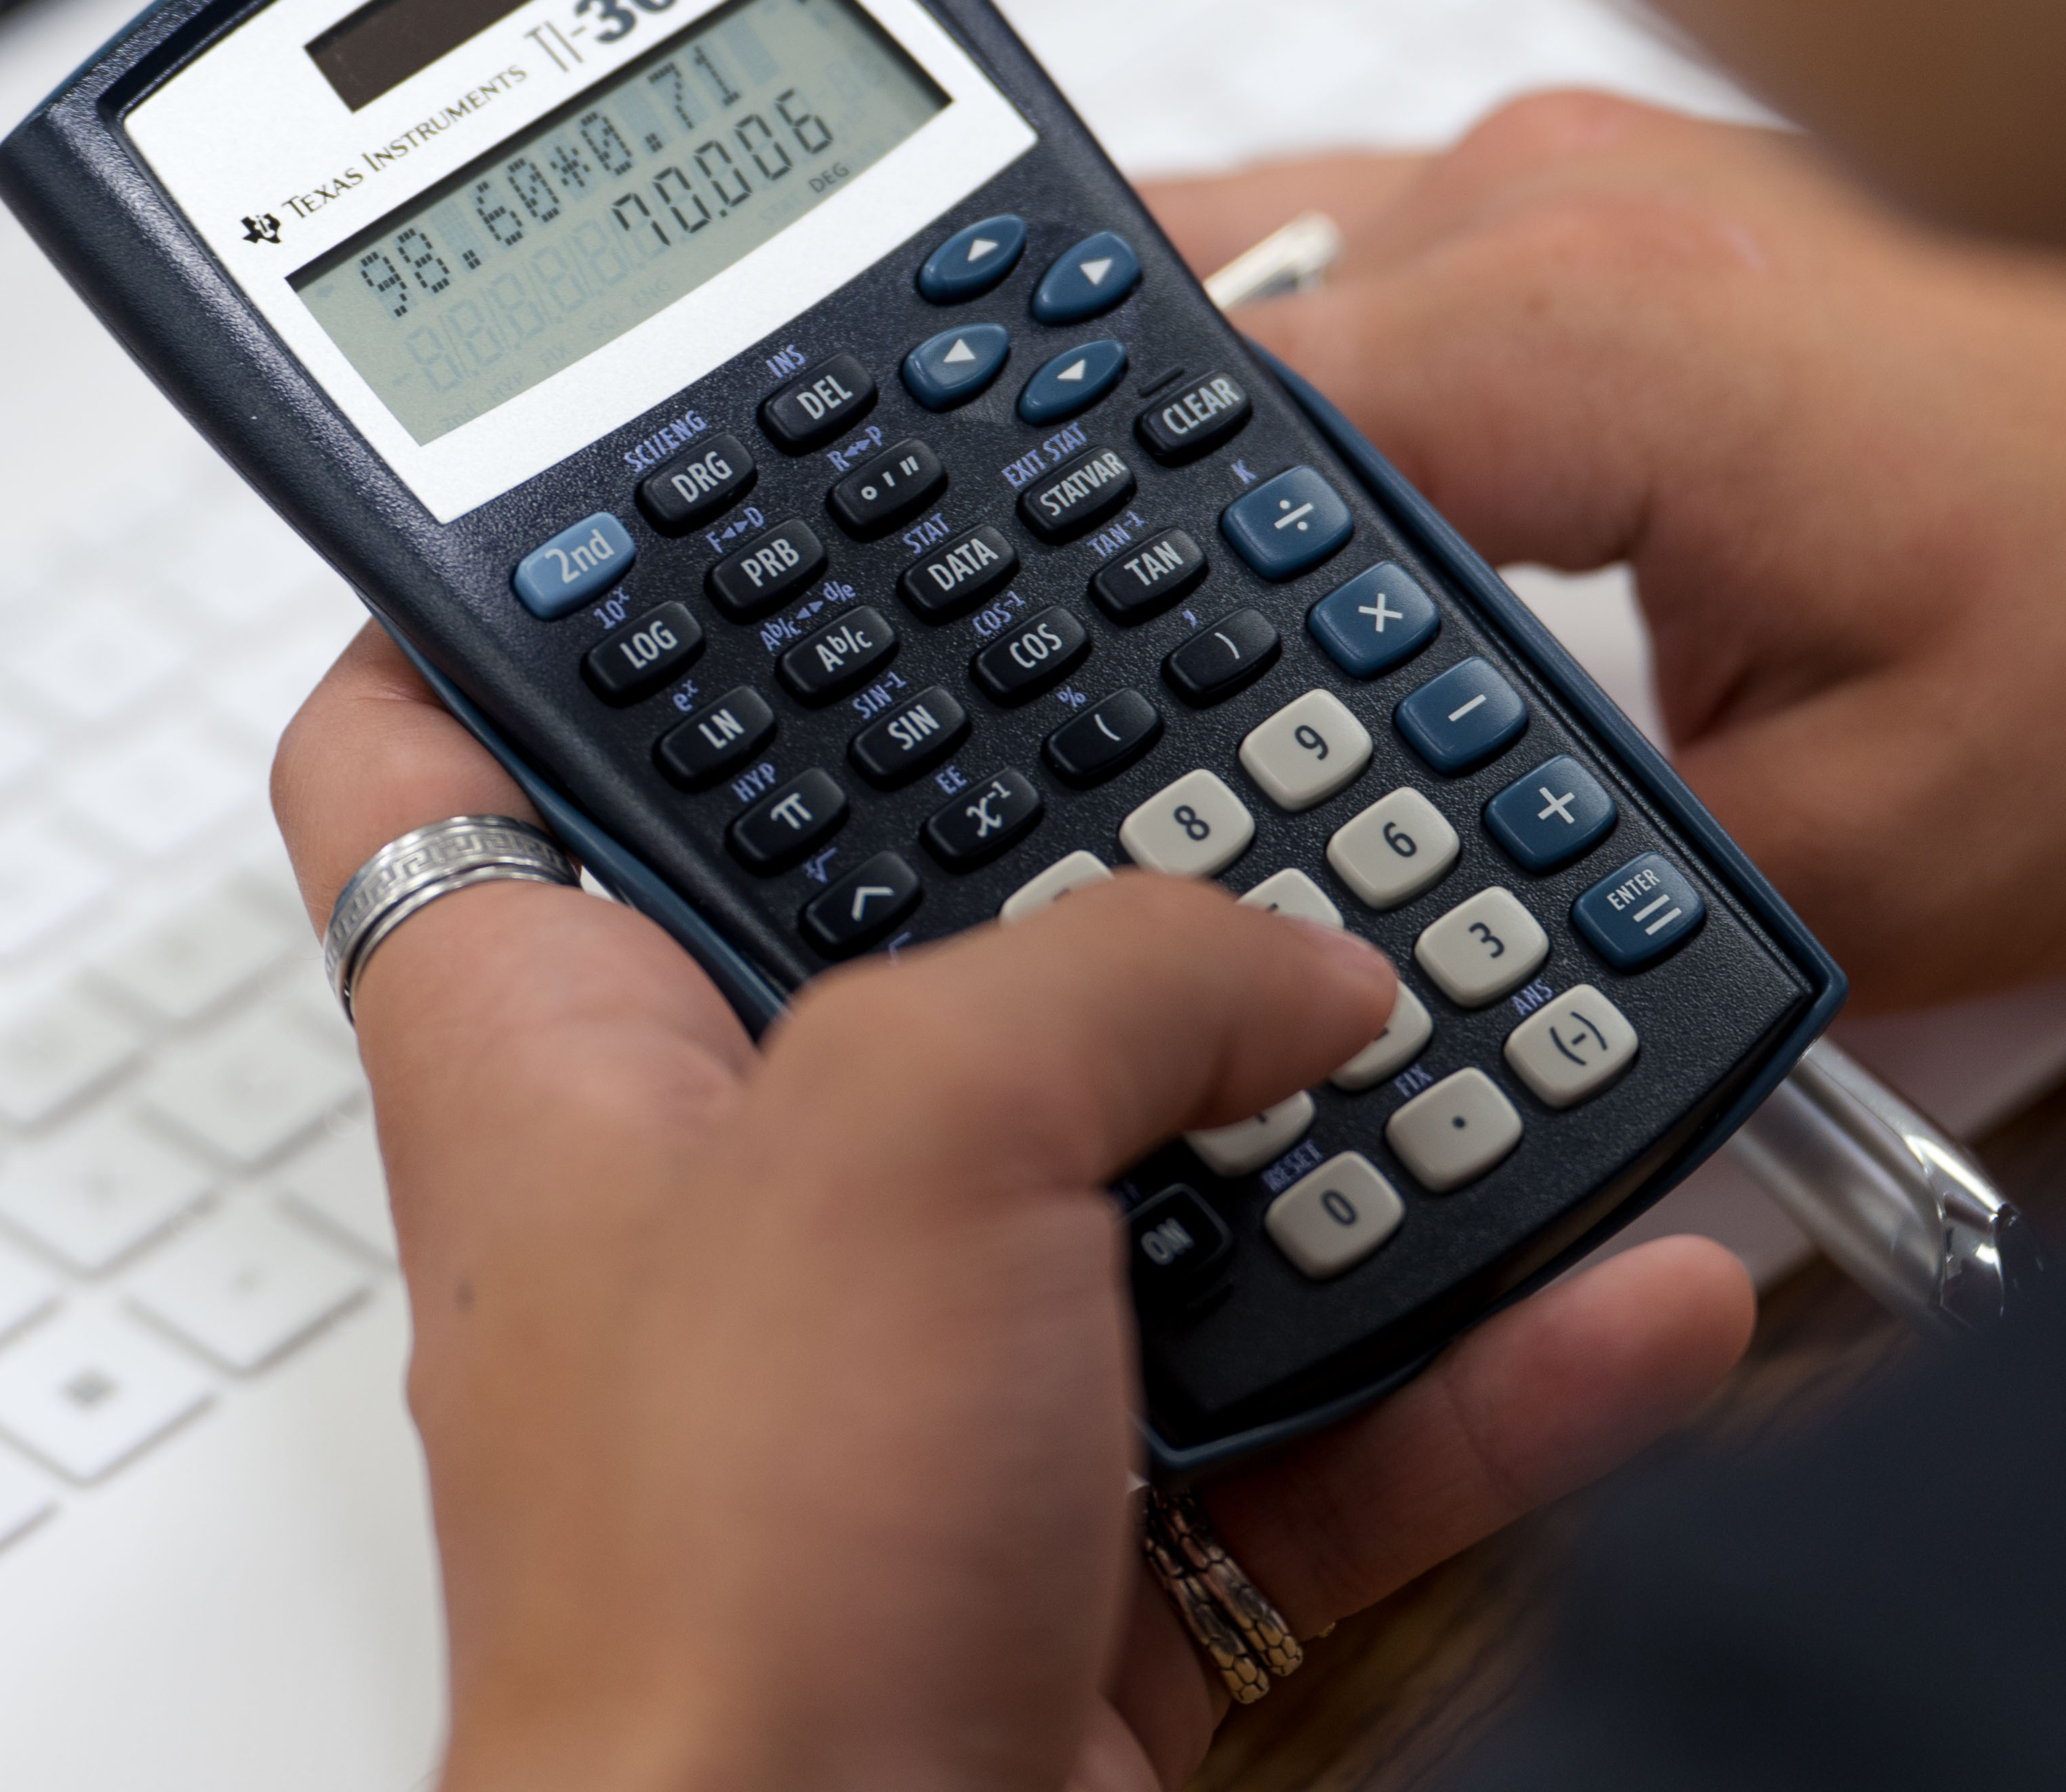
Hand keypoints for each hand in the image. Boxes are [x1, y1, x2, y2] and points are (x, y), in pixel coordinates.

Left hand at [275, 632, 1752, 1791]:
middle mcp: (725, 1189)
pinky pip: (1316, 1402)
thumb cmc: (715, 1595)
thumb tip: (1283, 963)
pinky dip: (1482, 1351)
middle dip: (1090, 833)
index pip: (434, 740)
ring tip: (1510, 991)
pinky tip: (1630, 1272)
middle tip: (1240, 704)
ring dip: (1358, 1107)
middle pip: (886, 919)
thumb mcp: (901, 1140)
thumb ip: (1105, 973)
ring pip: (1150, 1167)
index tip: (666, 470)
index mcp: (561, 1047)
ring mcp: (905, 1367)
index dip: (521, 587)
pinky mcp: (1075, 1535)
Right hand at [1144, 93, 2065, 1007]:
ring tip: (1149, 617)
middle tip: (1070, 681)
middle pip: (1172, 311)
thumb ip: (1559, 878)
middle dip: (1099, 497)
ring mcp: (1562, 169)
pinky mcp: (1586, 198)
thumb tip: (1344, 908)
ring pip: (1235, 269)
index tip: (1048, 707)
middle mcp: (1547, 197)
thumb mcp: (1845, 855)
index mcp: (1588, 332)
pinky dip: (1285, 400)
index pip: (1199, 423)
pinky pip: (1343, 271)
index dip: (1090, 578)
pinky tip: (1278, 533)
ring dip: (1189, 443)